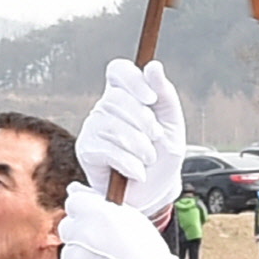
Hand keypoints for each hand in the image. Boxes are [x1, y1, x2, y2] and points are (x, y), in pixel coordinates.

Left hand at [59, 186, 186, 258]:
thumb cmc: (148, 255)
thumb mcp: (132, 219)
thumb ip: (99, 202)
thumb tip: (73, 188)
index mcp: (98, 213)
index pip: (74, 202)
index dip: (86, 212)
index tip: (97, 222)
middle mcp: (82, 234)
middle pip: (68, 227)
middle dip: (81, 234)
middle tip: (104, 246)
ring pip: (69, 253)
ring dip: (82, 257)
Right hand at [77, 59, 187, 218]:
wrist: (153, 193)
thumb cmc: (162, 157)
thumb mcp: (172, 125)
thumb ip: (165, 95)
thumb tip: (153, 66)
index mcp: (126, 95)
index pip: (118, 70)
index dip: (132, 80)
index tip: (151, 99)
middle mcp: (105, 108)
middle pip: (117, 99)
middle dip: (144, 122)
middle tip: (156, 138)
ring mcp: (93, 128)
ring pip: (113, 126)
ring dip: (140, 146)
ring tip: (149, 159)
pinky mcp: (86, 150)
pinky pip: (107, 149)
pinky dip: (129, 163)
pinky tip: (138, 172)